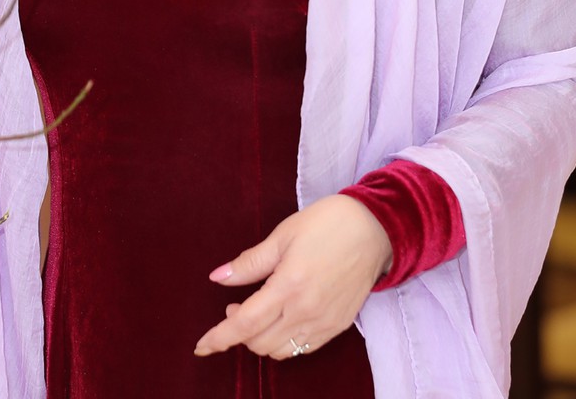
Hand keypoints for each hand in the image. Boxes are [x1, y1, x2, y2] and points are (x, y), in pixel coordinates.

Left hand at [194, 194, 391, 360]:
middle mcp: (305, 311)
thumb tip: (218, 277)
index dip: (219, 338)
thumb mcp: (283, 235)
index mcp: (288, 286)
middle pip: (259, 342)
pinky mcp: (338, 326)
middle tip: (235, 306)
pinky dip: (284, 342)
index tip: (201, 346)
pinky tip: (282, 320)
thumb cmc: (327, 224)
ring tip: (259, 311)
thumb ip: (250, 262)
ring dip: (261, 339)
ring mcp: (323, 323)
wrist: (374, 229)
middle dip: (239, 331)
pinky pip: (303, 349)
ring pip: (280, 351)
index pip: (244, 324)